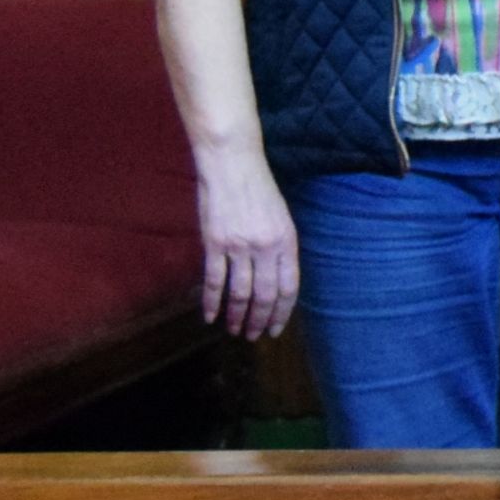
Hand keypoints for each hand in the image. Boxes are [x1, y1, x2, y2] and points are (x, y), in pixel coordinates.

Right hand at [193, 150, 300, 338]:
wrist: (232, 163)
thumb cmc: (259, 188)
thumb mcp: (281, 217)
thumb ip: (280, 249)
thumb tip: (277, 281)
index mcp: (286, 241)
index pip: (288, 287)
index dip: (282, 312)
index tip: (276, 328)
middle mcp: (265, 247)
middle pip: (264, 295)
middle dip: (260, 321)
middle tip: (254, 336)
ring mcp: (238, 246)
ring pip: (239, 294)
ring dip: (237, 317)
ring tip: (236, 331)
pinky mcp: (213, 243)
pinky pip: (213, 281)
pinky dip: (211, 302)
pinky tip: (211, 317)